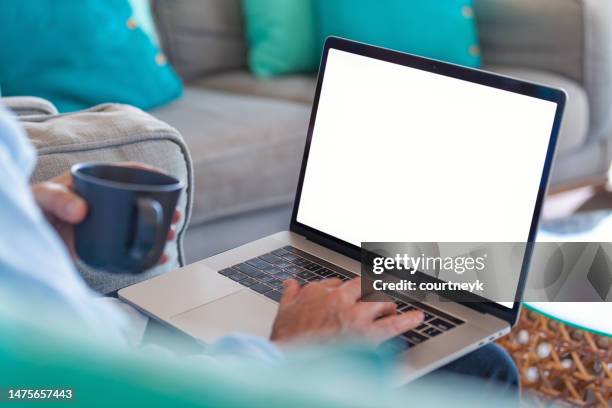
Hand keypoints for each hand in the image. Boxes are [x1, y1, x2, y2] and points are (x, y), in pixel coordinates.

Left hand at [31, 163, 179, 263]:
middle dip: (163, 208)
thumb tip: (82, 210)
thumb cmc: (32, 207)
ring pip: (139, 225)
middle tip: (176, 217)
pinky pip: (128, 248)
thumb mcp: (42, 197)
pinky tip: (156, 258)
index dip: (150, 174)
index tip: (168, 182)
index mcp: (94, 181)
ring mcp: (105, 223)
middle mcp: (105, 201)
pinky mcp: (101, 244)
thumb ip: (58, 199)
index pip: (128, 172)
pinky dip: (144, 254)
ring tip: (168, 238)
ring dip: (158, 231)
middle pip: (141, 201)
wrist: (20, 236)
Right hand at [270, 277, 422, 344]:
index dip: (347, 290)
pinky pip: (393, 325)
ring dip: (388, 305)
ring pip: (380, 302)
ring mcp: (354, 315)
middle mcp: (340, 298)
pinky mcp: (366, 334)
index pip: (339, 283)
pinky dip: (408, 320)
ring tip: (394, 308)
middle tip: (378, 297)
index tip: (352, 292)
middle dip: (372, 292)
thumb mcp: (283, 311)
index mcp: (319, 291)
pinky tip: (418, 317)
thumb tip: (291, 284)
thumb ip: (290, 295)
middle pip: (364, 287)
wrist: (290, 360)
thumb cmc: (286, 339)